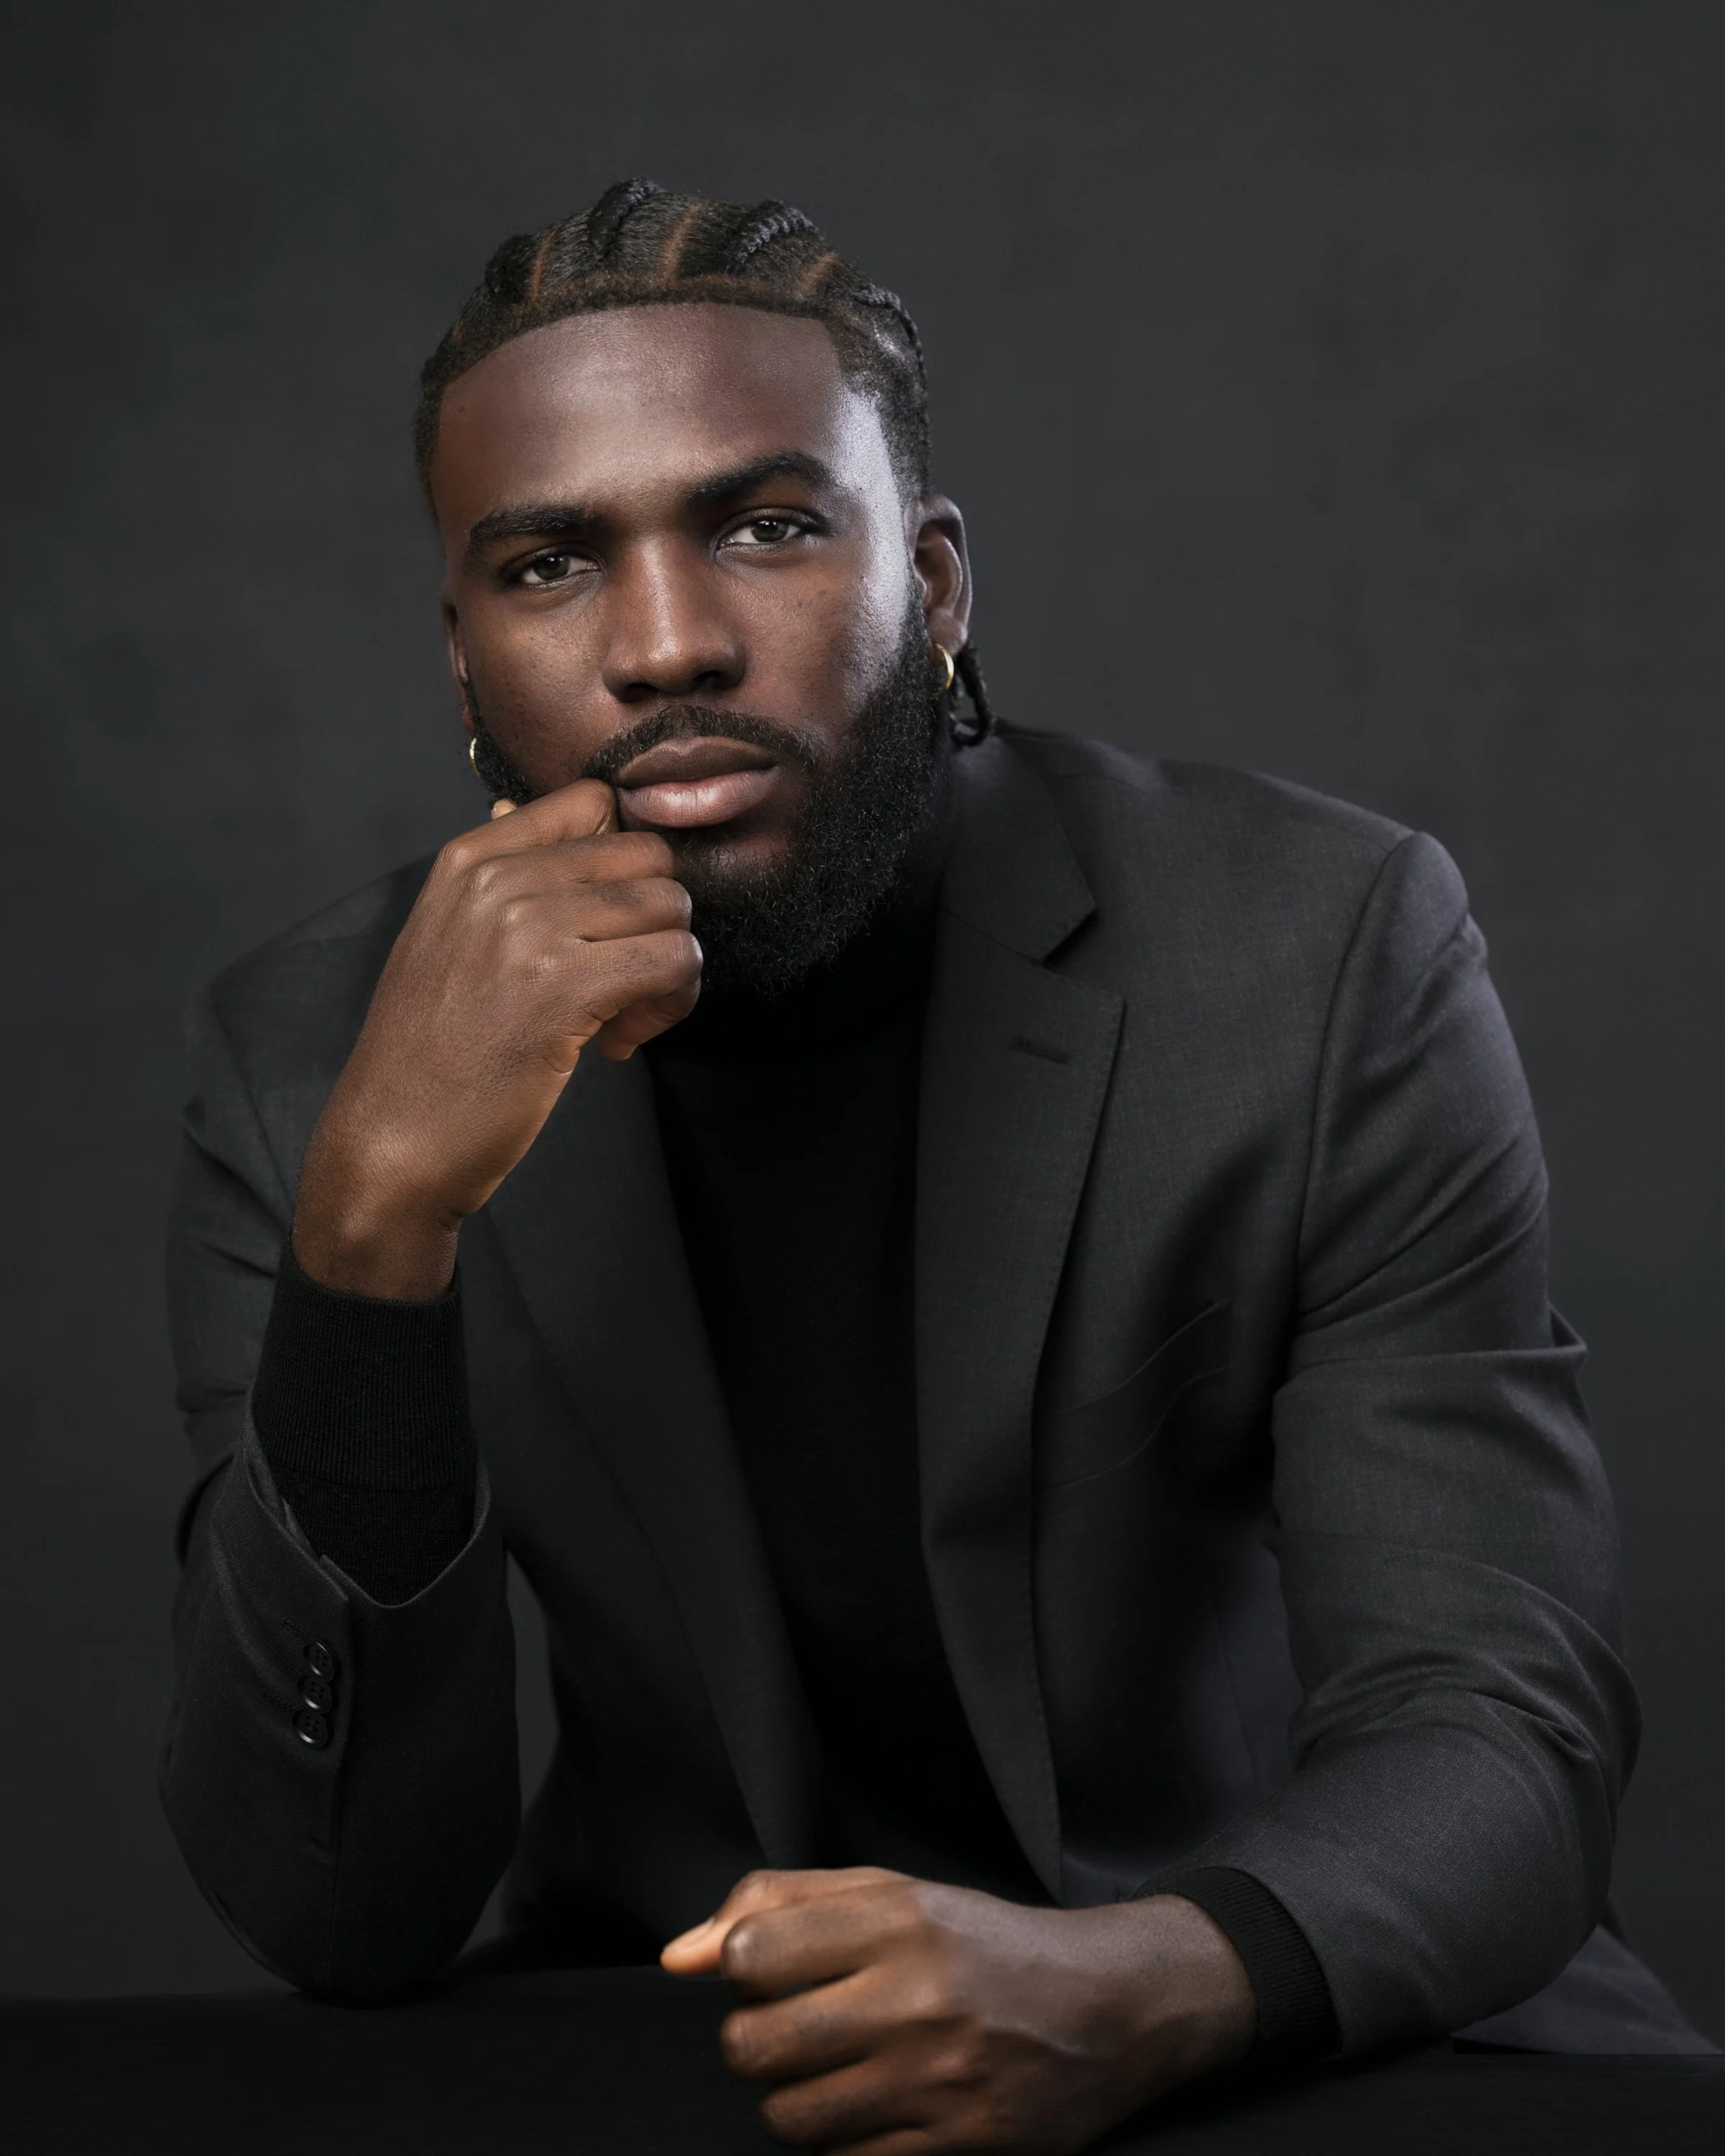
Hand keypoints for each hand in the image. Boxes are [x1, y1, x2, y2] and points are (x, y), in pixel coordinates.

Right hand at [293, 779, 699, 1297]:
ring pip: (671, 908)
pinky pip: (673, 961)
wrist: (391, 1141)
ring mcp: (530, 930)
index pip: (594, 802)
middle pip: (648, 857)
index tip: (609, 923)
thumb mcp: (441, 938)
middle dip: (658, 921)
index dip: (627, 864)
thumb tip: (511, 807)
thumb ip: (490, 875)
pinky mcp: (564, 990)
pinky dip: (670, 1004)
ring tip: (623, 1019)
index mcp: (470, 859)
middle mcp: (499, 880)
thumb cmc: (424, 1054)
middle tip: (628, 983)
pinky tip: (621, 1043)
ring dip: (670, 970)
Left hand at [661, 1868, 1254, 2154]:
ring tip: (830, 2076)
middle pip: (755, 2044)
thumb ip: (779, 1905)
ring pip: (790, 2118)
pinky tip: (872, 2112)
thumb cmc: (982, 1945)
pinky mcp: (959, 2144)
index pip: (752, 1951)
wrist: (1108, 2006)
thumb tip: (679, 1955)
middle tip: (792, 2033)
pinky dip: (842, 2146)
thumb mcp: (890, 1894)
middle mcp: (915, 1993)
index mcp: (896, 1918)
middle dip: (754, 2045)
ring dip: (792, 2103)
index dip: (738, 1970)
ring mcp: (938, 2076)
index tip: (767, 1975)